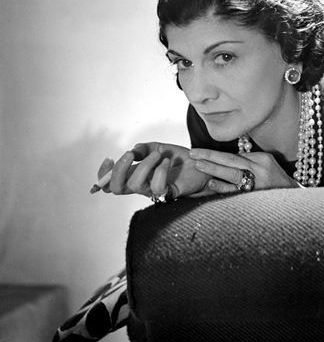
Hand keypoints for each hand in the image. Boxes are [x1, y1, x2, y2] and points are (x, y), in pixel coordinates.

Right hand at [98, 142, 212, 198]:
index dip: (103, 174)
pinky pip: (157, 187)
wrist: (201, 165)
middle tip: (130, 155)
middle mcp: (142, 185)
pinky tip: (168, 162)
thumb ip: (143, 149)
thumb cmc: (180, 159)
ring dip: (145, 165)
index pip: (112, 181)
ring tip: (158, 155)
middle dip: (119, 170)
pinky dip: (161, 170)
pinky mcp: (168, 193)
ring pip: (136, 185)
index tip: (109, 159)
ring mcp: (153, 190)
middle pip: (116, 188)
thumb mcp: (159, 147)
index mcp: (136, 174)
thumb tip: (131, 151)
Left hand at [189, 149, 296, 193]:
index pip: (234, 155)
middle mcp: (260, 170)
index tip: (198, 151)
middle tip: (193, 154)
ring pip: (233, 174)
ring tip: (199, 166)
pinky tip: (211, 185)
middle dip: (210, 157)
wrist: (294, 199)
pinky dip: (223, 188)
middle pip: (231, 161)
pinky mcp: (256, 198)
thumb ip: (248, 160)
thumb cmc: (276, 180)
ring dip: (214, 170)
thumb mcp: (266, 164)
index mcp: (261, 160)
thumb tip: (226, 158)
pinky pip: (236, 192)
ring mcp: (259, 184)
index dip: (214, 153)